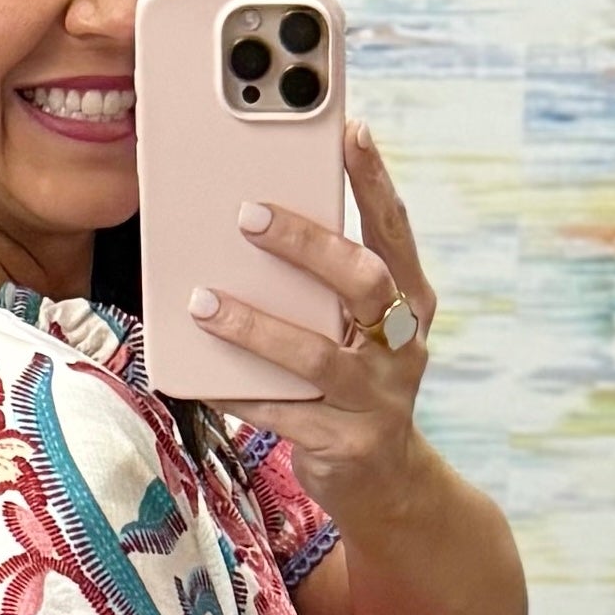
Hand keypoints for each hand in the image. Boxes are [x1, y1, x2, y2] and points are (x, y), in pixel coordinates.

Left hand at [187, 122, 439, 524]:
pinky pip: (285, 414)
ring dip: (256, 326)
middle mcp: (404, 346)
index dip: (374, 181)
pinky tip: (202, 377)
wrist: (386, 483)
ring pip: (316, 354)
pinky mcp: (347, 445)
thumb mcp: (356, 331)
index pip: (394, 230)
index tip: (350, 130)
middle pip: (364, 282)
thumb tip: (254, 225)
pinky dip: (241, 393)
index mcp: (411, 303)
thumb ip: (327, 287)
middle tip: (249, 215)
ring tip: (203, 302)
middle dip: (307, 244)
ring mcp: (379, 399)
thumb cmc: (356, 386)